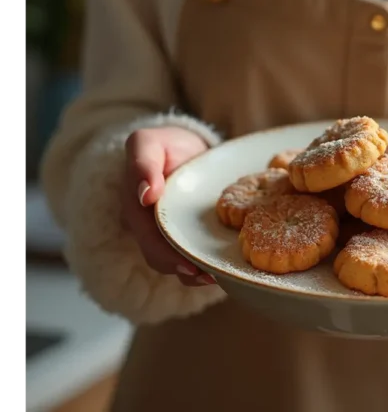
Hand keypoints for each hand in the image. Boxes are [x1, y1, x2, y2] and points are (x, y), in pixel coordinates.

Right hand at [121, 126, 215, 286]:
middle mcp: (144, 225)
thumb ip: (142, 163)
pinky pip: (187, 257)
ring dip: (192, 274)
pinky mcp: (182, 236)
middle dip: (181, 268)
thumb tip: (145, 195)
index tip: (188, 264)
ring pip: (171, 262)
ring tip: (216, 278)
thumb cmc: (165, 146)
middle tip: (207, 276)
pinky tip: (220, 272)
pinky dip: (201, 268)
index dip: (165, 253)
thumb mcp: (148, 143)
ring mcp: (162, 233)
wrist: (183, 149)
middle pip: (158, 255)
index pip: (146, 235)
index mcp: (134, 206)